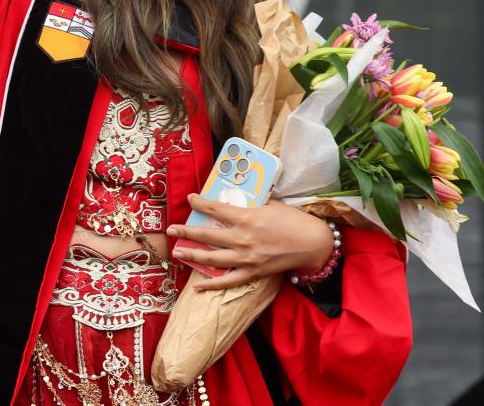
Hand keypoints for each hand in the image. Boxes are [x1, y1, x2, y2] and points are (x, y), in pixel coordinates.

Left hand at [167, 194, 334, 291]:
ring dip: (192, 255)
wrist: (313, 244)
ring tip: (177, 252)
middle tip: (170, 229)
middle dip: (186, 232)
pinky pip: (228, 281)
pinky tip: (197, 286)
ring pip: (212, 258)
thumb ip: (250, 203)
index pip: (215, 208)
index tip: (190, 199)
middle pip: (206, 235)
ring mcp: (247, 258)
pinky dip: (212, 284)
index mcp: (247, 217)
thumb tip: (233, 198)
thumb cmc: (293, 220)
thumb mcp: (270, 204)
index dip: (199, 203)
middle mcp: (243, 238)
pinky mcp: (253, 273)